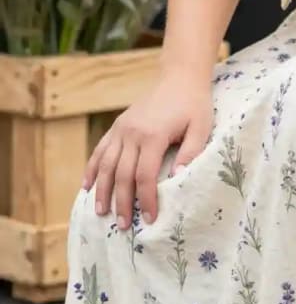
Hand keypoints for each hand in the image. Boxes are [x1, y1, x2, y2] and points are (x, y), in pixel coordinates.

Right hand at [83, 73, 213, 230]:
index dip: (145, 199)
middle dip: (122, 202)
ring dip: (102, 190)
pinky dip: (92, 168)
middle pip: (121, 174)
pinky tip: (87, 186)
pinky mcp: (118, 126)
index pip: (144, 175)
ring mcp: (122, 129)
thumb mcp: (201, 127)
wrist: (179, 77)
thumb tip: (177, 179)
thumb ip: (191, 153)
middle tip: (123, 226)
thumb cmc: (194, 104)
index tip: (149, 218)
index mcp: (153, 135)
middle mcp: (132, 133)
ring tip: (100, 213)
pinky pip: (100, 150)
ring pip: (106, 164)